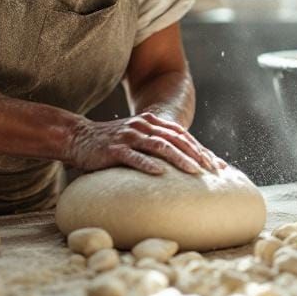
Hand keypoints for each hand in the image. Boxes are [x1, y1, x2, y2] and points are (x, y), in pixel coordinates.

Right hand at [65, 112, 227, 176]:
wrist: (78, 137)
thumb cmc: (112, 143)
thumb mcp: (137, 138)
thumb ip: (156, 144)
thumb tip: (183, 163)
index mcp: (151, 122)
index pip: (182, 135)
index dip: (201, 149)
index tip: (218, 166)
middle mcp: (142, 126)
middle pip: (175, 139)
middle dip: (196, 154)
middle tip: (212, 171)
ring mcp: (128, 136)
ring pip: (159, 146)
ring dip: (179, 158)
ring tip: (194, 172)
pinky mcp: (114, 149)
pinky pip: (134, 157)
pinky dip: (148, 164)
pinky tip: (160, 173)